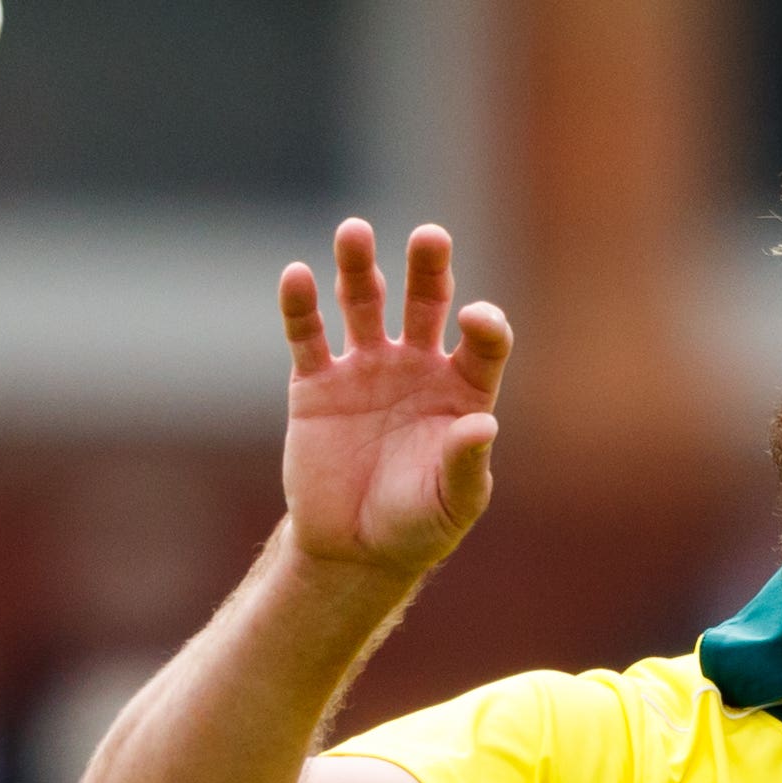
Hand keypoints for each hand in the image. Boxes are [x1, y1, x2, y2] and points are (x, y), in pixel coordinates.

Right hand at [278, 220, 511, 576]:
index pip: (482, 342)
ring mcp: (365, 368)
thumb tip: (482, 425)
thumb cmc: (417, 526)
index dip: (484, 325)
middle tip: (429, 236)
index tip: (474, 320)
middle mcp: (417, 366)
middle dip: (428, 268)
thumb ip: (467, 464)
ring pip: (364, 302)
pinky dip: (301, 305)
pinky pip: (308, 335)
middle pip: (427, 301)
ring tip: (355, 232)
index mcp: (462, 390)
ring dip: (360, 267)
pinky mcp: (316, 383)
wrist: (353, 550)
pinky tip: (298, 276)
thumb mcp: (452, 503)